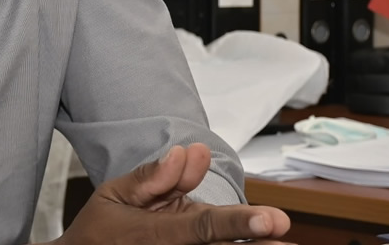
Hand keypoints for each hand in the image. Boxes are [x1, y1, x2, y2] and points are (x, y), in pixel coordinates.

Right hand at [50, 144, 291, 244]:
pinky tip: (260, 243)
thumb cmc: (100, 229)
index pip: (205, 226)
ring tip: (284, 244)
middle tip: (288, 239)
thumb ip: (153, 176)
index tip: (272, 220)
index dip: (240, 223)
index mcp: (154, 233)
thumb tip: (191, 153)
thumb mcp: (114, 194)